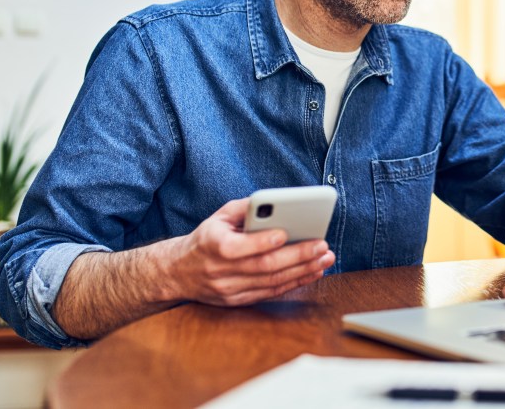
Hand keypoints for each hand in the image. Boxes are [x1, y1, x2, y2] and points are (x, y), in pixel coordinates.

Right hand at [161, 198, 334, 306]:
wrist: (178, 272)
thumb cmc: (206, 238)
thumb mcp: (218, 217)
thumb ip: (245, 208)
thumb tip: (275, 203)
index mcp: (214, 246)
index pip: (241, 247)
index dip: (264, 241)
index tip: (286, 233)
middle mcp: (221, 271)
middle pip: (264, 266)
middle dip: (297, 256)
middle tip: (322, 246)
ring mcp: (230, 290)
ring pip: (272, 283)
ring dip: (303, 271)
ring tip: (325, 259)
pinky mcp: (238, 301)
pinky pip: (271, 293)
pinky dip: (294, 283)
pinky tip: (313, 272)